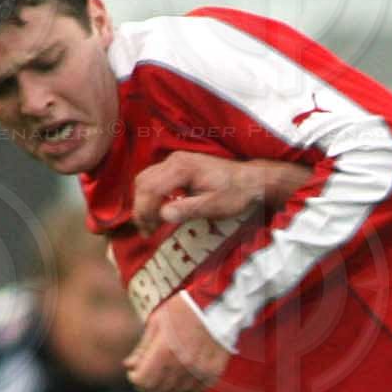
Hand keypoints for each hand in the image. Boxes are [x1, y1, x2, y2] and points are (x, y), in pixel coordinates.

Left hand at [126, 296, 228, 391]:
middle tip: (148, 374)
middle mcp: (182, 365)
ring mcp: (199, 370)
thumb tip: (129, 365)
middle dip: (148, 384)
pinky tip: (185, 374)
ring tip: (167, 373)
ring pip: (176, 391)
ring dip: (168, 385)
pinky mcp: (214, 371)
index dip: (135, 378)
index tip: (135, 372)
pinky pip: (197, 390)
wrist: (216, 303)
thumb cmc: (183, 309)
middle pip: (158, 389)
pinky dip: (188, 386)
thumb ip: (143, 348)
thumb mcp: (156, 323)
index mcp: (164, 351)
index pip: (143, 380)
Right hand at [133, 150, 261, 232]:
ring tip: (151, 224)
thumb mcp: (214, 206)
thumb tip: (163, 215)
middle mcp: (174, 161)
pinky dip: (152, 195)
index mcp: (181, 169)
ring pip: (146, 179)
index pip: (151, 188)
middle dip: (141, 207)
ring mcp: (175, 161)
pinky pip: (156, 178)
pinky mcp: (178, 166)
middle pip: (143, 182)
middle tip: (147, 230)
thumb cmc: (236, 194)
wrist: (250, 180)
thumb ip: (188, 209)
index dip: (144, 211)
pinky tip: (159, 210)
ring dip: (144, 201)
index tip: (148, 231)